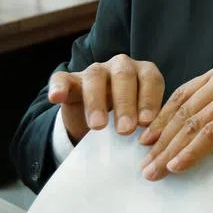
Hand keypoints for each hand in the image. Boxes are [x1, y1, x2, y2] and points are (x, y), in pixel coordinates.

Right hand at [47, 56, 165, 143]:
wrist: (96, 124)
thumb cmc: (127, 121)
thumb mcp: (141, 122)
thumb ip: (149, 126)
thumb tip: (156, 145)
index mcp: (143, 73)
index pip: (151, 79)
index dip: (149, 99)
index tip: (146, 122)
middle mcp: (120, 67)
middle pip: (124, 76)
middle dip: (125, 103)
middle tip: (125, 129)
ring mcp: (94, 72)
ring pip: (95, 77)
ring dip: (96, 102)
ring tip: (98, 127)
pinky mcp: (69, 80)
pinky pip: (61, 79)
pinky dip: (59, 87)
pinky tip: (56, 98)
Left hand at [140, 62, 212, 179]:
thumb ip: (203, 117)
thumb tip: (164, 138)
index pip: (182, 96)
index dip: (160, 121)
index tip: (144, 143)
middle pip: (185, 111)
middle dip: (161, 140)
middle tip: (145, 164)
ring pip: (194, 124)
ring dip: (171, 150)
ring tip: (155, 171)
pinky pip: (210, 134)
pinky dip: (191, 152)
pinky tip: (177, 166)